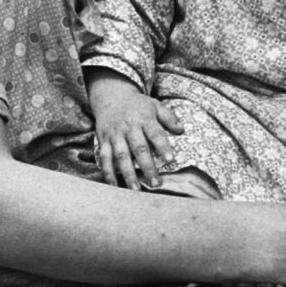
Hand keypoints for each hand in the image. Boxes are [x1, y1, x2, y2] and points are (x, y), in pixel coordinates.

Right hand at [87, 73, 182, 189]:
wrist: (111, 96)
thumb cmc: (138, 105)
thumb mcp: (155, 106)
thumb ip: (169, 118)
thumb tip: (182, 130)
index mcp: (144, 120)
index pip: (156, 134)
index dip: (163, 147)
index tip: (171, 160)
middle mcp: (129, 128)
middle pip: (139, 149)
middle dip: (147, 167)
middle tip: (156, 184)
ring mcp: (115, 135)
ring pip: (121, 156)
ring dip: (128, 174)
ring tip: (135, 190)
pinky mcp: (103, 141)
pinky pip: (104, 158)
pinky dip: (108, 173)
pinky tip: (114, 186)